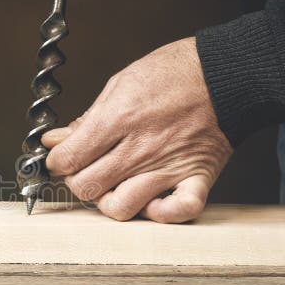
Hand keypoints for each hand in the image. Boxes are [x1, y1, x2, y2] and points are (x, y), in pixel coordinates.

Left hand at [42, 37, 232, 222]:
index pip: (68, 159)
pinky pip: (178, 212)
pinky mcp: (196, 177)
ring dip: (110, 201)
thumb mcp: (121, 83)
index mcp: (119, 119)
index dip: (57, 162)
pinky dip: (162, 213)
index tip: (61, 158)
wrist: (228, 71)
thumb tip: (57, 140)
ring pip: (122, 207)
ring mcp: (168, 167)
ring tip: (113, 186)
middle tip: (84, 169)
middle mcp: (140, 148)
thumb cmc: (177, 72)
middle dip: (77, 180)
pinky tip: (153, 200)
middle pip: (87, 187)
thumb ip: (88, 117)